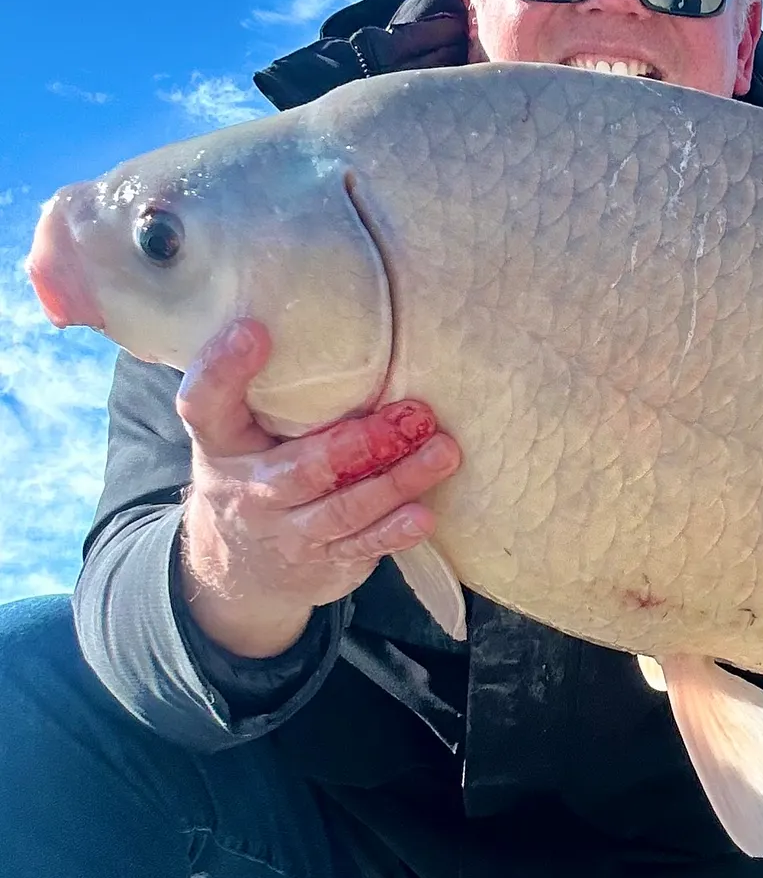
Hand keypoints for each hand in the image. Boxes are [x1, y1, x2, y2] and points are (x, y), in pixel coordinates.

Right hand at [176, 319, 461, 658]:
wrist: (238, 570)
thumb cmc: (258, 469)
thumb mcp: (243, 431)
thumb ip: (273, 387)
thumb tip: (334, 307)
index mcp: (222, 444)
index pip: (205, 405)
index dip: (223, 369)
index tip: (254, 330)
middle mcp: (248, 490)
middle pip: (302, 469)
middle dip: (361, 443)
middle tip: (413, 415)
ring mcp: (286, 532)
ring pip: (343, 509)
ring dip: (397, 481)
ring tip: (442, 451)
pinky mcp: (322, 561)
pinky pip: (360, 546)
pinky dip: (393, 532)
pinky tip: (424, 515)